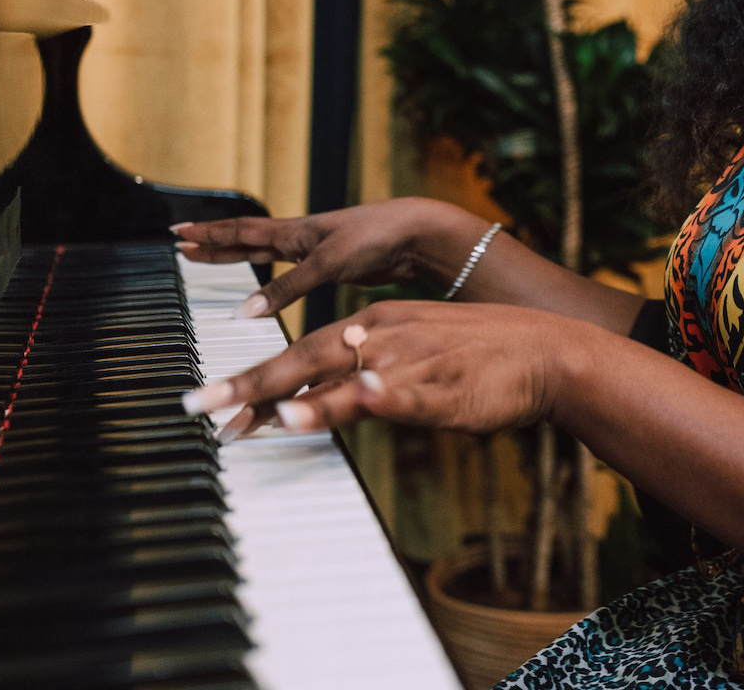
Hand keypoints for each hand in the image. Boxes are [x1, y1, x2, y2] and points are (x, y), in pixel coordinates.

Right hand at [172, 199, 486, 317]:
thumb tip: (246, 312)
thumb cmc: (376, 238)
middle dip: (214, 242)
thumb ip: (288, 288)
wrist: (417, 234)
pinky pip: (290, 271)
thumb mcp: (328, 263)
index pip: (242, 232)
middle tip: (183, 243)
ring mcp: (317, 251)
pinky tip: (267, 288)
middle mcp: (302, 238)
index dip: (209, 235)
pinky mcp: (335, 265)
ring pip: (267, 253)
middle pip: (248, 239)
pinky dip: (272, 279)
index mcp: (295, 233)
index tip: (177, 233)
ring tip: (211, 255)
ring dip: (238, 256)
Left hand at [183, 300, 571, 438]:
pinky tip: (345, 405)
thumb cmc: (479, 357)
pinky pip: (400, 395)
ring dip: (299, 396)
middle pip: (307, 357)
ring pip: (346, 375)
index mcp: (376, 324)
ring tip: (255, 419)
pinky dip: (372, 398)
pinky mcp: (444, 387)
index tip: (209, 403)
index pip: (302, 350)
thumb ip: (366, 374)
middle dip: (249, 384)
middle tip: (198, 406)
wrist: (544, 350)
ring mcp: (413, 360)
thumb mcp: (415, 352)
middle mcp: (385, 335)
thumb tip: (321, 397)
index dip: (254, 379)